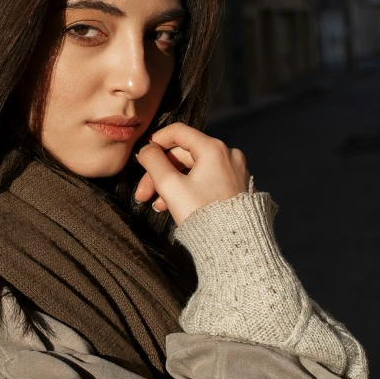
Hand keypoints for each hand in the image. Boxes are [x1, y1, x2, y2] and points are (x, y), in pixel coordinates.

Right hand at [134, 122, 250, 225]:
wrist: (233, 246)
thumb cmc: (201, 214)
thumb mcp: (170, 186)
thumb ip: (153, 162)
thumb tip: (146, 149)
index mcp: (213, 148)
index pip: (178, 132)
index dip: (156, 141)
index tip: (142, 155)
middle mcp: (228, 155)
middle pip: (184, 155)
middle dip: (160, 172)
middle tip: (143, 192)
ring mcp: (235, 171)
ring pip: (194, 169)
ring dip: (171, 184)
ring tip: (157, 204)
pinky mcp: (237, 187)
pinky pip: (207, 180)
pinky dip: (188, 188)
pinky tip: (173, 206)